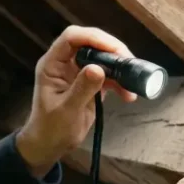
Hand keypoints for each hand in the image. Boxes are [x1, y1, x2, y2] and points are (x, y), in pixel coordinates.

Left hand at [15, 26, 136, 176]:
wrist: (50, 145)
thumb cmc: (51, 129)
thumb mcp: (66, 110)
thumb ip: (82, 89)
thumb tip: (98, 69)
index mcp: (52, 64)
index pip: (72, 38)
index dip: (93, 38)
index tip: (114, 49)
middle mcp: (65, 63)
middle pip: (91, 43)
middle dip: (112, 50)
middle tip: (129, 63)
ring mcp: (78, 72)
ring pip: (103, 58)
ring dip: (120, 68)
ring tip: (133, 82)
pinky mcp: (90, 83)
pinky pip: (108, 75)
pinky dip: (120, 83)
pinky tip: (129, 95)